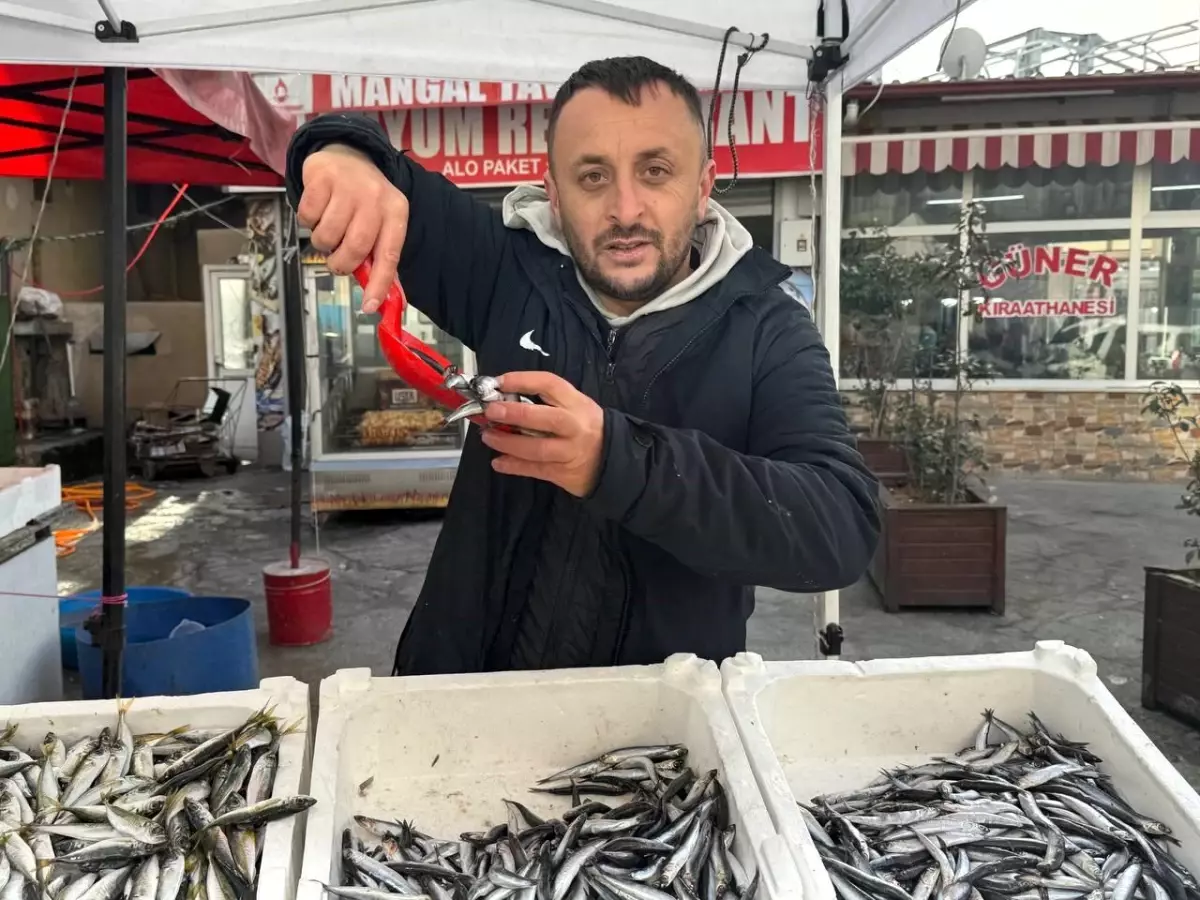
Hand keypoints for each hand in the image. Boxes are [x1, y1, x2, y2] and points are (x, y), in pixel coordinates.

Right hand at [295, 144, 407, 312]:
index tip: (369, 307)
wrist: (345, 154)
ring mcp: (348, 186)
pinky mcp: (322, 178)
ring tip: (328, 229)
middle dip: (341, 264)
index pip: (390, 254)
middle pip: (354, 248)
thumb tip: (376, 298)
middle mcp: (375, 197)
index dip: (379, 284)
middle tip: (336, 262)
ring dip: (322, 243)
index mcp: (396, 212)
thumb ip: (377, 255)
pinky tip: (318, 209)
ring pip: (327, 236)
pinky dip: (307, 222)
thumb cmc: (363, 199)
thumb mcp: (380, 221)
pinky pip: (307, 218)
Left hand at [479, 372, 604, 497]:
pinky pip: (535, 469)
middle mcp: (575, 426)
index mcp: (577, 403)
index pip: (550, 385)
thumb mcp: (576, 406)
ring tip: (488, 437)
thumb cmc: (586, 427)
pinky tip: (498, 462)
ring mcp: (569, 451)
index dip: (523, 380)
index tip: (500, 381)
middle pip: (545, 418)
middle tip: (491, 411)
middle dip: (515, 413)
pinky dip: (514, 466)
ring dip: (509, 443)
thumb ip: (548, 402)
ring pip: (538, 448)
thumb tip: (505, 397)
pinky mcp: (563, 472)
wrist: (611, 460)